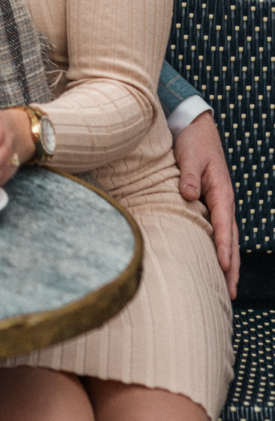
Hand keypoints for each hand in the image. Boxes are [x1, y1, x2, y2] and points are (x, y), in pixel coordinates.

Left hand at [174, 110, 238, 298]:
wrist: (196, 127)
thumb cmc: (193, 141)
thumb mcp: (188, 155)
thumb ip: (188, 175)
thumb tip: (189, 195)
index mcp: (221, 191)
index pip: (223, 224)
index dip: (223, 246)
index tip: (223, 266)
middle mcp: (223, 201)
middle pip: (230, 239)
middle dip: (231, 266)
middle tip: (230, 293)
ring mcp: (218, 204)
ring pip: (226, 238)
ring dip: (227, 263)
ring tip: (226, 288)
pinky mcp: (210, 203)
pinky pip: (217, 231)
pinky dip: (219, 249)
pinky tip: (215, 264)